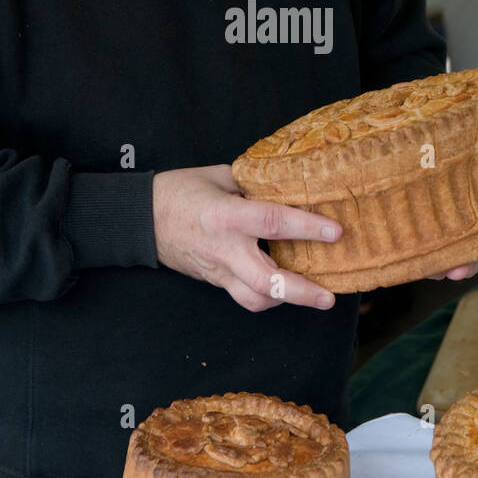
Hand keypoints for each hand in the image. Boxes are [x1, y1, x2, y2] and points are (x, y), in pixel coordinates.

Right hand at [152, 164, 341, 313]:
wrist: (142, 219)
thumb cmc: (181, 190)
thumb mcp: (220, 176)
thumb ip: (255, 183)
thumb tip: (290, 185)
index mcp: (226, 216)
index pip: (271, 223)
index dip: (306, 227)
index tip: (335, 232)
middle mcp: (224, 248)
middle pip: (264, 281)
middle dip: (300, 292)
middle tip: (328, 297)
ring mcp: (218, 270)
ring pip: (254, 299)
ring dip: (285, 301)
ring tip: (313, 296)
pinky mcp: (216, 281)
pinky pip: (244, 296)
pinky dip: (267, 295)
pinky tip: (284, 287)